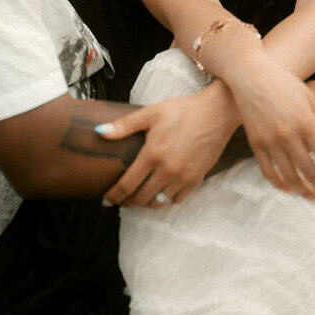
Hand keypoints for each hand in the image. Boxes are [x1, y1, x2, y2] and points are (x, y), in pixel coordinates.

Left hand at [97, 79, 238, 207]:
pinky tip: (160, 193)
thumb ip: (124, 126)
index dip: (114, 196)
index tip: (106, 201)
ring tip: (138, 197)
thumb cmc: (182, 111)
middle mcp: (167, 170)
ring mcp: (183, 177)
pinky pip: (176, 199)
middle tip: (120, 200)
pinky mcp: (196, 179)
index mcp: (153, 155)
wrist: (216, 113)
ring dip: (145, 203)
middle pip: (141, 198)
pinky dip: (165, 200)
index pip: (127, 185)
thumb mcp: (151, 113)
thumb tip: (99, 132)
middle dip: (127, 202)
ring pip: (158, 202)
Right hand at [230, 60, 314, 200]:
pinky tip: (291, 190)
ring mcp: (270, 141)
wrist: (251, 76)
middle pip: (311, 173)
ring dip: (305, 192)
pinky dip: (281, 185)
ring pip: (290, 177)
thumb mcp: (313, 101)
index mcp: (307, 123)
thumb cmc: (286, 85)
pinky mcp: (255, 144)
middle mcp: (288, 135)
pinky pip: (269, 172)